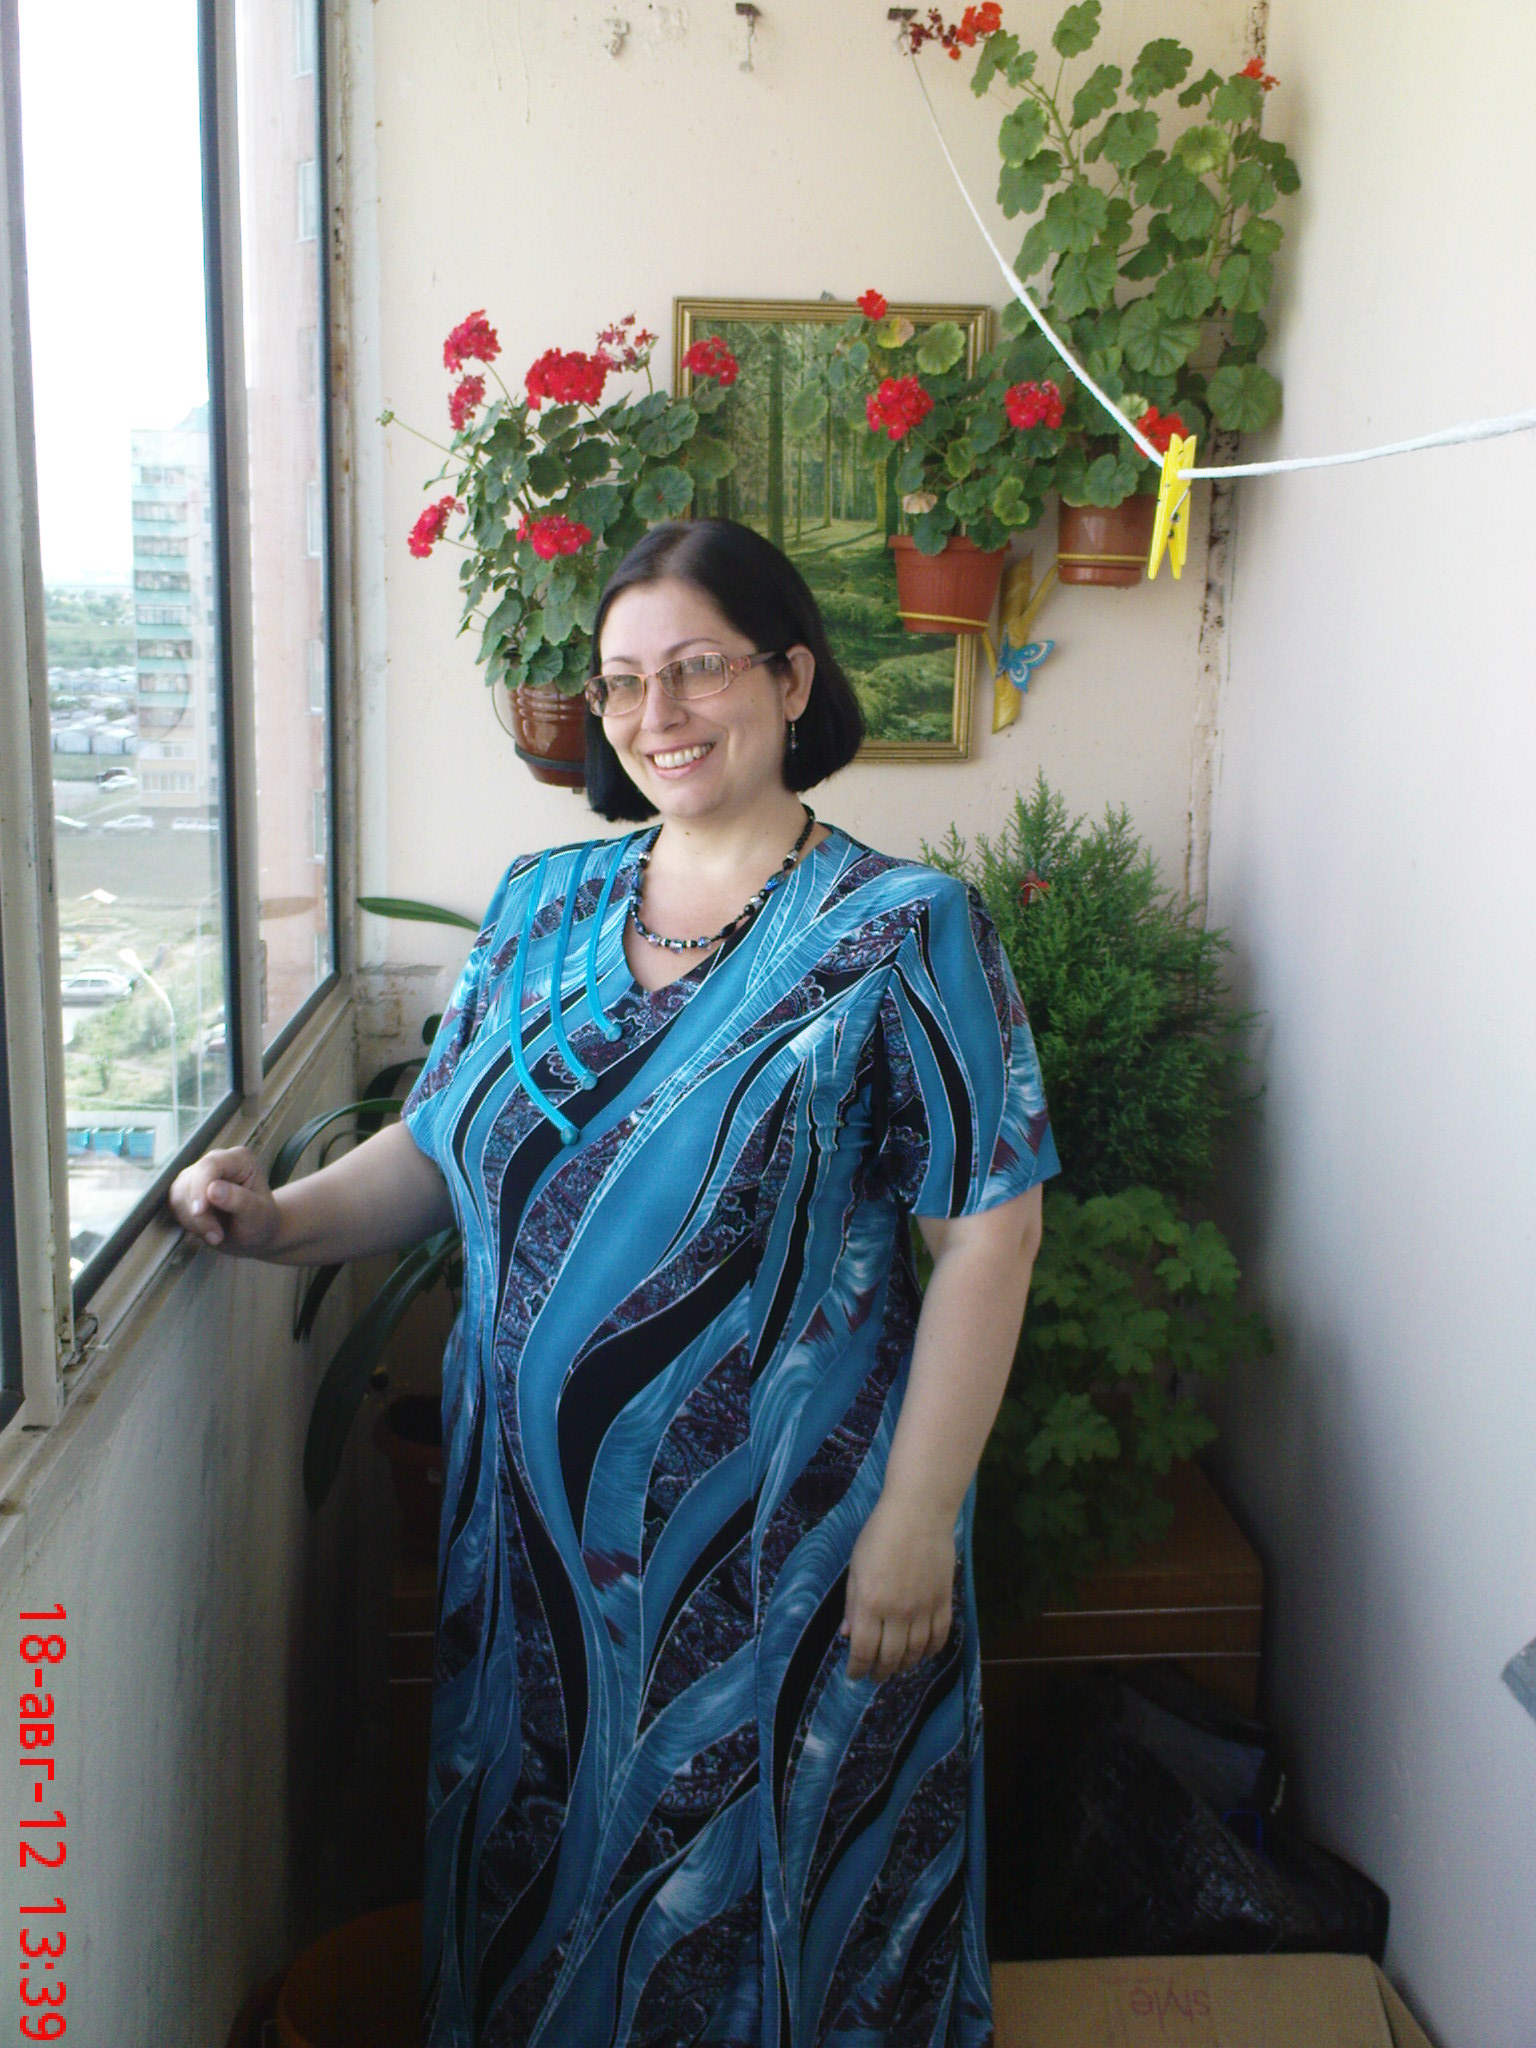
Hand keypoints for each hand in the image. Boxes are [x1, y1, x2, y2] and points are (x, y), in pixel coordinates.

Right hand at [168, 1145, 282, 1256]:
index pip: (210, 1165)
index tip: (198, 1212)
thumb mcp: (258, 1215)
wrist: (256, 1234)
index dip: (200, 1187)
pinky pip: (174, 1206)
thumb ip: (239, 1200)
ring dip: (194, 1222)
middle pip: (190, 1181)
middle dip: (199, 1215)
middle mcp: (217, 1162)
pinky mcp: (186, 1190)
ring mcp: (199, 1175)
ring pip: (178, 1195)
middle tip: (217, 1236)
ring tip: (216, 1235)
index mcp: (240, 1160)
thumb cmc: (262, 1222)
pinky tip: (207, 1230)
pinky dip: (188, 1223)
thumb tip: (212, 1189)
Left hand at [839, 1489, 956, 1682]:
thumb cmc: (880, 1534)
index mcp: (871, 1603)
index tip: (855, 1675)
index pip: (864, 1650)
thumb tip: (848, 1635)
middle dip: (880, 1671)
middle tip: (875, 1675)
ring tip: (897, 1667)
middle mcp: (898, 1612)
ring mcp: (924, 1608)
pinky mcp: (944, 1601)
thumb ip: (853, 1604)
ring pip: (916, 1652)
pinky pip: (940, 1636)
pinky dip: (931, 1650)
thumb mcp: (856, 1567)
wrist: (919, 1513)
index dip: (858, 1668)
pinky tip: (923, 1653)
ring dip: (905, 1665)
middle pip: (890, 1657)